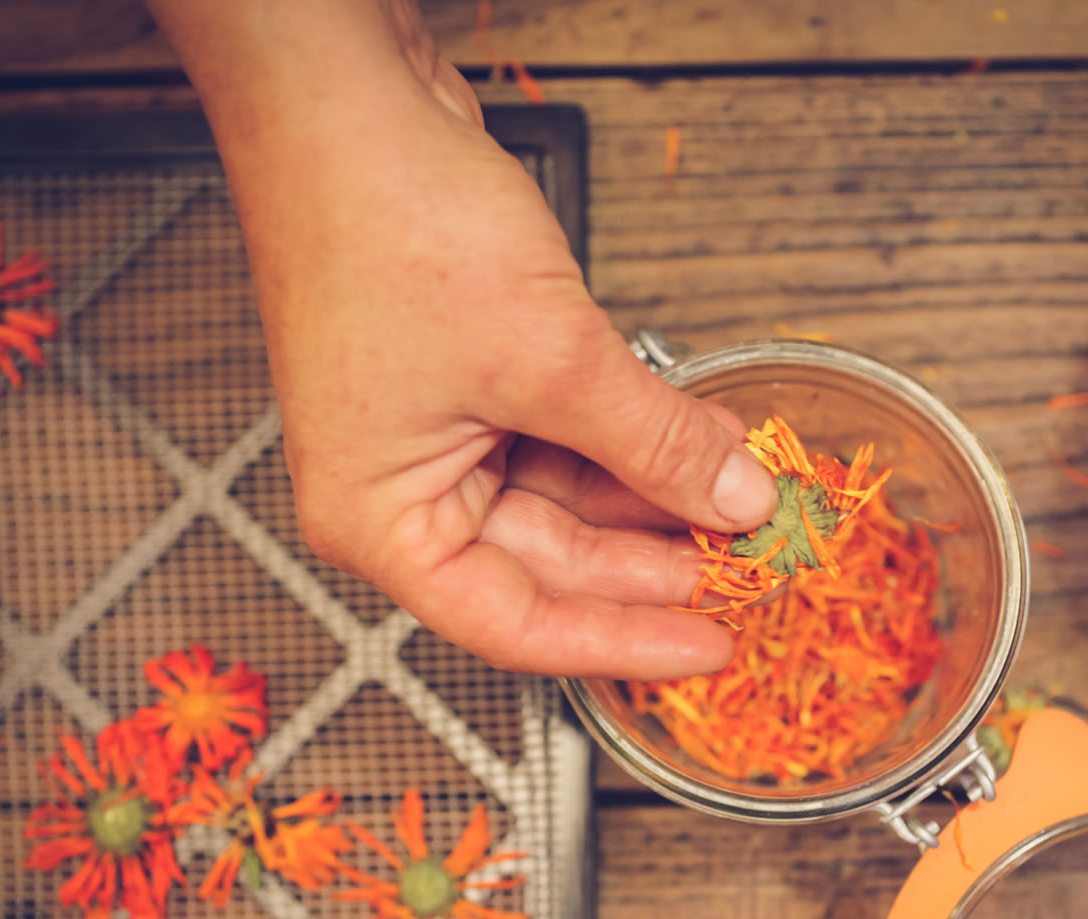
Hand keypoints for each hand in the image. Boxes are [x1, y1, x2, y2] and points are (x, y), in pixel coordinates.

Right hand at [150, 0, 776, 677]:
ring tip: (736, 497)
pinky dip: (631, 439)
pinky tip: (696, 440)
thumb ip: (651, 442)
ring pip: (567, 497)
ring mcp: (436, 433)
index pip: (517, 624)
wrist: (345, 99)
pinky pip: (565, 436)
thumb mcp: (551, 357)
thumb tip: (731, 499)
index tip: (704, 649)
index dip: (623, 643)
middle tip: (742, 567)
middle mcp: (401, 489)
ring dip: (654, 495)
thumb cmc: (382, 221)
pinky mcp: (469, 379)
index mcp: (380, 519)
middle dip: (652, 560)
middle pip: (548, 562)